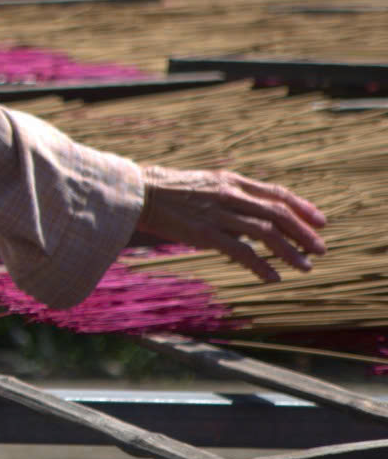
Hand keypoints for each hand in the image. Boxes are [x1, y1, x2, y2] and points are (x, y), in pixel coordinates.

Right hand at [137, 166, 327, 282]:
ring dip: (289, 251)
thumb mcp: (204, 185)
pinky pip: (241, 251)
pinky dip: (261, 265)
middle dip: (303, 232)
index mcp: (231, 181)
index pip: (276, 193)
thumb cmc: (167, 191)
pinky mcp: (205, 233)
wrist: (136, 193)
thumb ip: (228, 196)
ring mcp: (218, 214)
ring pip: (266, 232)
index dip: (303, 207)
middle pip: (278, 213)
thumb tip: (249, 214)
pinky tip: (272, 277)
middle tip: (320, 249)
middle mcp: (229, 195)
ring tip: (304, 266)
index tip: (321, 221)